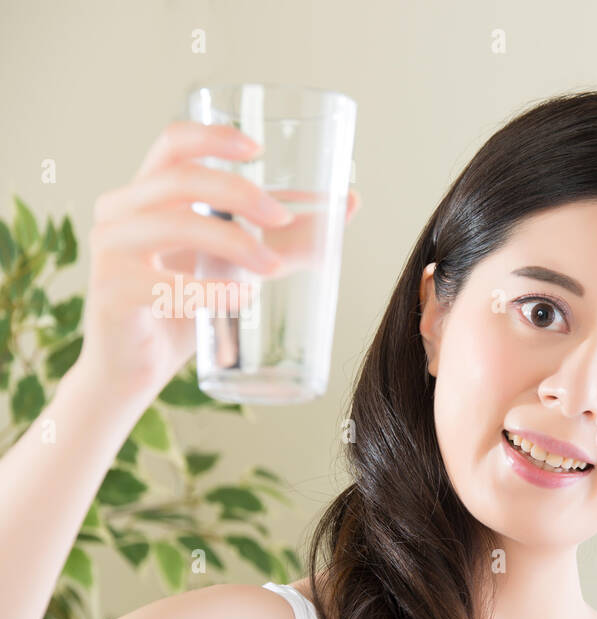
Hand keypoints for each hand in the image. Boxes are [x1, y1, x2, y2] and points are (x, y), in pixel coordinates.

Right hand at [71, 120, 360, 405]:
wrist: (135, 368)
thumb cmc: (183, 308)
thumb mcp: (238, 265)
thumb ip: (287, 237)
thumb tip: (349, 203)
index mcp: (146, 193)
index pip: (172, 143)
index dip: (213, 136)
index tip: (259, 150)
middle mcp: (120, 211)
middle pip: (181, 180)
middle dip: (241, 194)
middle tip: (283, 219)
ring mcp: (110, 250)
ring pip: (175, 226)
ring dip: (234, 242)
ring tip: (274, 268)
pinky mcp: (112, 294)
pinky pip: (163, 285)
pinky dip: (209, 291)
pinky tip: (241, 297)